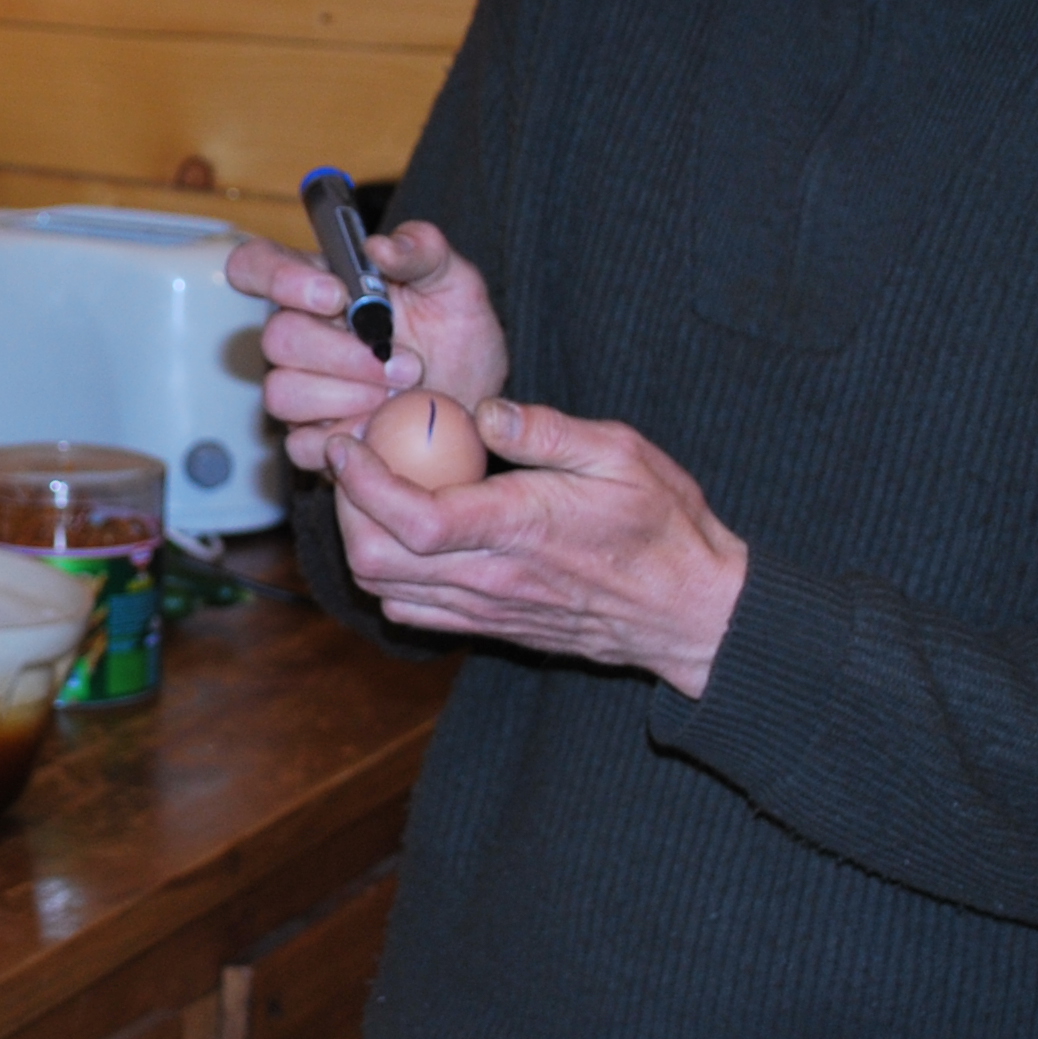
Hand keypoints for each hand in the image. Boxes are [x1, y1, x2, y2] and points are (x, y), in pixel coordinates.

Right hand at [225, 222, 509, 471]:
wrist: (475, 404)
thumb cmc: (458, 338)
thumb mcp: (456, 283)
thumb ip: (423, 251)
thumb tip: (380, 246)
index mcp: (321, 285)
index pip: (257, 265)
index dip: (277, 277)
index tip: (335, 296)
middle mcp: (302, 334)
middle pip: (276, 338)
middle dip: (342, 354)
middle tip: (405, 365)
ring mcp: (302, 388)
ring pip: (282, 392)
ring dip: (347, 397)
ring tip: (398, 396)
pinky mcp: (312, 437)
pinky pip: (298, 445)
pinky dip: (344, 439)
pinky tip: (381, 429)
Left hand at [321, 398, 749, 697]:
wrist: (691, 611)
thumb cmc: (663, 526)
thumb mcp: (619, 453)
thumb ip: (545, 429)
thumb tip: (483, 411)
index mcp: (519, 527)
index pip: (412, 518)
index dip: (362, 483)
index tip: (346, 444)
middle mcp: (492, 578)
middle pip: (376, 560)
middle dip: (346, 509)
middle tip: (352, 461)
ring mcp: (488, 610)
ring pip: (385, 590)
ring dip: (360, 541)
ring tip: (370, 493)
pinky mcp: (490, 627)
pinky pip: (414, 612)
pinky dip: (388, 576)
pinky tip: (403, 536)